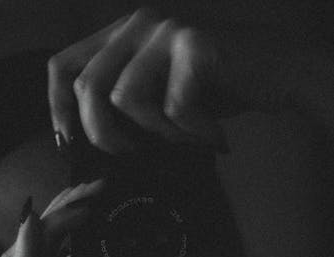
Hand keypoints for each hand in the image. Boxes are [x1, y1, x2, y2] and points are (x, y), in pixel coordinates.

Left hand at [48, 8, 301, 152]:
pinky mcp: (194, 45)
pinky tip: (213, 135)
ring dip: (158, 134)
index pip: (62, 66)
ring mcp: (165, 32)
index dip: (57, 109)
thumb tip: (83, 146)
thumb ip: (120, 106)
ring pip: (126, 99)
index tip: (70, 144)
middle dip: (107, 136)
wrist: (275, 71)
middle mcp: (137, 25)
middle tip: (139, 154)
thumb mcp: (157, 94)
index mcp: (120, 36)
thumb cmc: (214, 89)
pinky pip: (173, 107)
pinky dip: (193, 133)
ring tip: (187, 138)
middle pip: (88, 88)